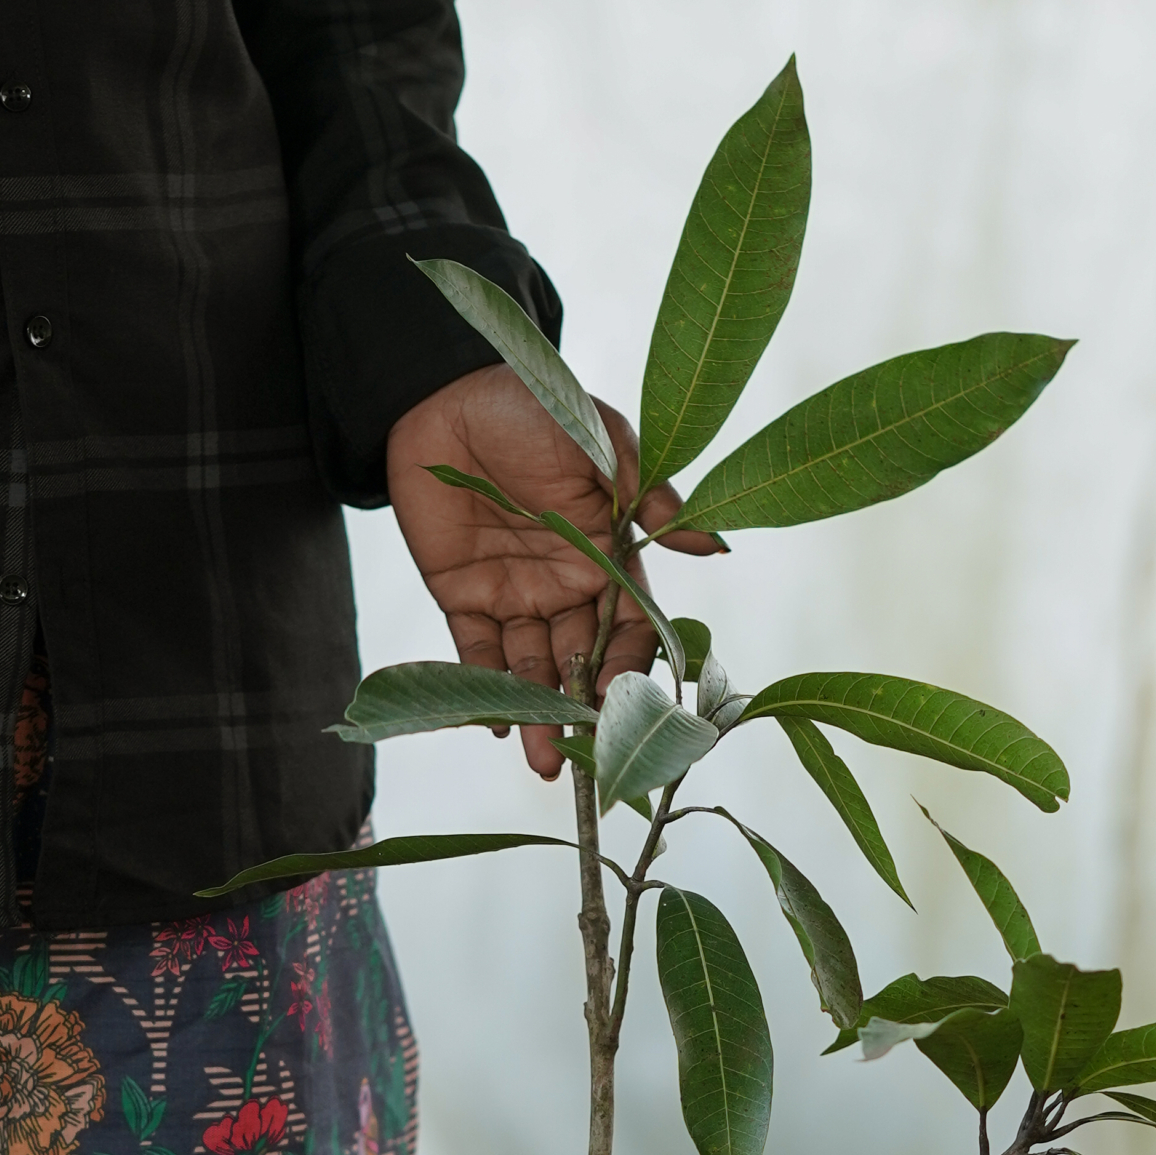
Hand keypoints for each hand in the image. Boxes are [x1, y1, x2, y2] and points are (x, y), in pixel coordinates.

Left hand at [387, 363, 722, 778]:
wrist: (442, 393)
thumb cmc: (532, 405)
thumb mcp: (598, 443)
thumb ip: (647, 496)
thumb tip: (714, 544)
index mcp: (607, 553)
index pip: (630, 622)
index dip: (628, 662)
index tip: (622, 695)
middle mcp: (567, 585)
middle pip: (583, 660)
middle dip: (585, 708)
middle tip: (586, 753)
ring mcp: (516, 597)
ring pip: (534, 669)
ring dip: (539, 716)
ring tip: (543, 761)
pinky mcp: (464, 600)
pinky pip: (477, 656)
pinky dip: (484, 691)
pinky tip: (497, 725)